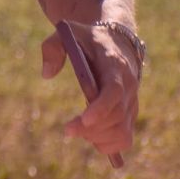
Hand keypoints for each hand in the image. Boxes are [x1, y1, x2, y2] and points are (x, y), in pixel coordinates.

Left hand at [43, 23, 140, 168]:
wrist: (117, 42)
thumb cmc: (88, 39)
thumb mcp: (68, 33)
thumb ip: (53, 48)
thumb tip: (46, 74)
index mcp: (115, 65)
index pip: (114, 91)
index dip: (101, 108)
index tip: (83, 120)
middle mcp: (129, 85)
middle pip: (117, 116)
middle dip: (91, 129)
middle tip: (68, 130)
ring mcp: (132, 102)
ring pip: (122, 133)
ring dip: (98, 138)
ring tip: (79, 128)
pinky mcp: (131, 114)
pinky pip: (124, 139)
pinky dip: (107, 145)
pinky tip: (91, 135)